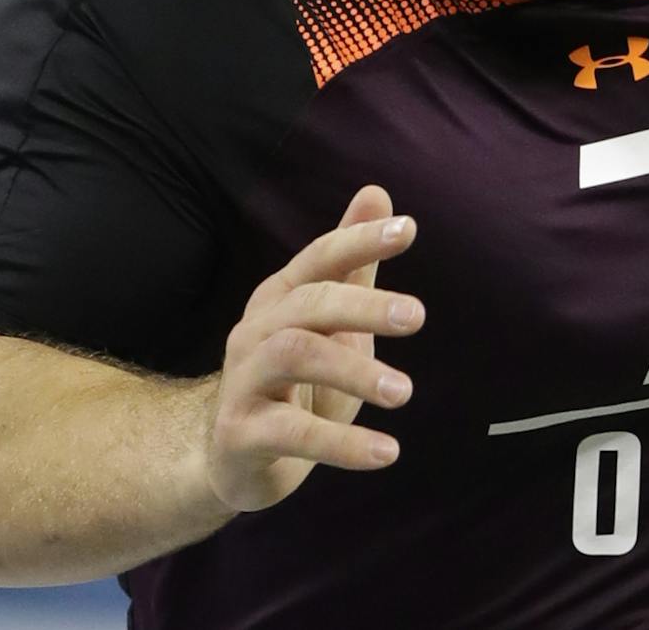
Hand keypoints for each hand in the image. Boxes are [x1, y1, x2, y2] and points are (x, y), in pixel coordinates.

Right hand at [205, 184, 423, 511]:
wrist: (230, 457)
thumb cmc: (294, 381)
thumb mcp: (329, 322)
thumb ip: (353, 264)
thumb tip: (377, 192)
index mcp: (281, 298)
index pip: (320, 257)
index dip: (359, 240)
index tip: (409, 229)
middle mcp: (256, 331)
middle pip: (309, 303)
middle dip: (364, 305)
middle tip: (418, 316)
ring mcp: (244, 381)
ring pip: (295, 356)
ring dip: (354, 371)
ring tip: (405, 391)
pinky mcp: (241, 435)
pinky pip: (292, 435)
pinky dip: (343, 444)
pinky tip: (387, 452)